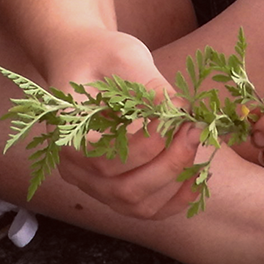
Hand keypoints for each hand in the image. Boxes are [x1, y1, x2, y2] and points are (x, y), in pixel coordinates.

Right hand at [39, 31, 210, 223]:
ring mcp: (93, 184)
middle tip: (193, 130)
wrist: (85, 60)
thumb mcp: (123, 57)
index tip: (175, 119)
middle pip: (123, 189)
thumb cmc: (100, 55)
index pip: (106, 160)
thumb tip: (183, 112)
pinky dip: (174, 200)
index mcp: (66, 136)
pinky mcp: (113, 187)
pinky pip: (144, 208)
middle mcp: (74, 169)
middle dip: (167, 163)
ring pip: (136, 205)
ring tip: (193, 142)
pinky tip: (196, 177)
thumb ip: (149, 86)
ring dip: (173, 181)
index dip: (146, 146)